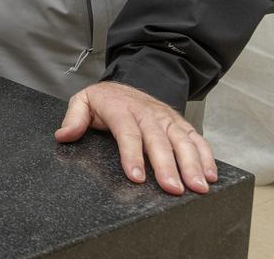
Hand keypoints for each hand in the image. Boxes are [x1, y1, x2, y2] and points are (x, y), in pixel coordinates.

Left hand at [55, 81, 217, 195]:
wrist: (127, 83)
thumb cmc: (105, 99)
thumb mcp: (83, 101)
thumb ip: (74, 118)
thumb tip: (63, 135)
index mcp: (121, 108)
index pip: (127, 132)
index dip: (132, 155)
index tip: (136, 177)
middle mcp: (147, 113)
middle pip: (158, 140)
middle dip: (167, 165)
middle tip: (173, 189)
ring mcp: (166, 118)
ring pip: (181, 140)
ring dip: (192, 164)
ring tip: (197, 187)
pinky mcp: (180, 123)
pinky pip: (196, 138)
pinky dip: (206, 156)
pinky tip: (210, 175)